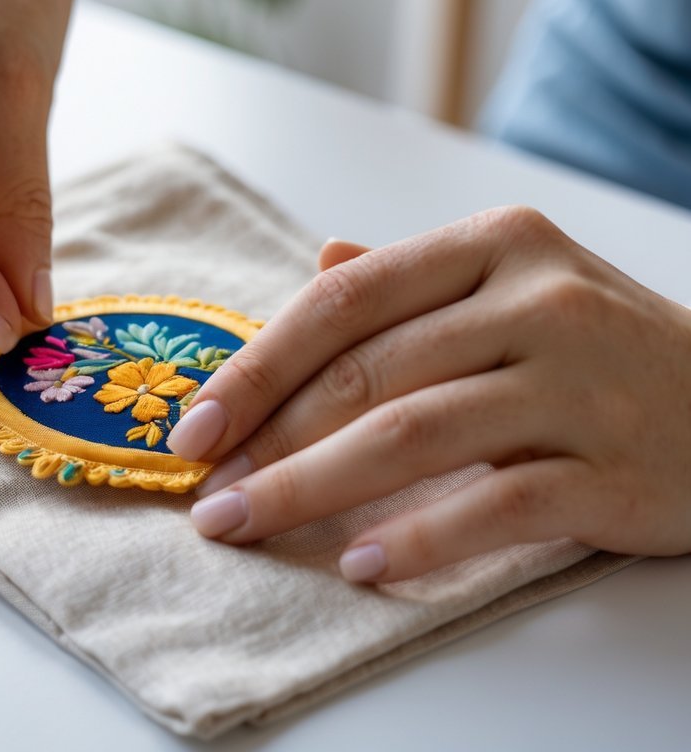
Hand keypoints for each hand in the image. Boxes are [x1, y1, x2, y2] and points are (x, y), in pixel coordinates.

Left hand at [168, 206, 690, 581]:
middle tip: (206, 494)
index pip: (345, 300)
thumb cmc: (603, 350)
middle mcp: (538, 300)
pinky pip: (497, 505)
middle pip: (367, 373)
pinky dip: (419, 538)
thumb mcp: (515, 289)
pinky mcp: (616, 468)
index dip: (258, 366)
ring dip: (311, 489)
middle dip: (267, 440)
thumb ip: (413, 281)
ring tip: (245, 526)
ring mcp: (581, 383)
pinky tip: (358, 564)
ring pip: (413, 435)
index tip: (193, 424)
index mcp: (495, 246)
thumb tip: (318, 260)